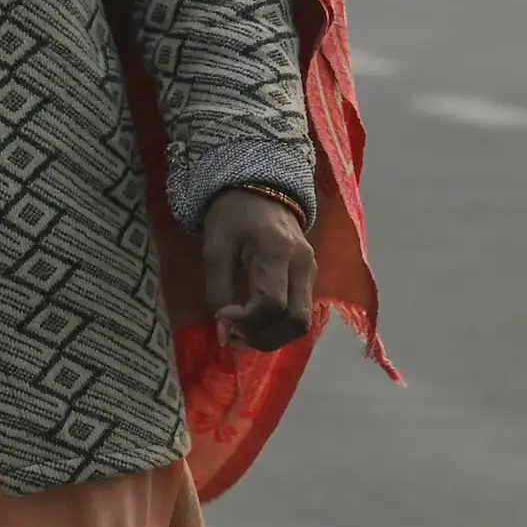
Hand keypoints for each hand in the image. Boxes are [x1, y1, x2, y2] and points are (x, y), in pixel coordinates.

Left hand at [201, 188, 316, 352]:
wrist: (259, 188)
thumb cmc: (232, 214)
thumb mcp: (214, 246)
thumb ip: (218, 289)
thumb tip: (223, 329)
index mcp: (278, 251)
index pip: (272, 303)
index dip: (246, 321)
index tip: (221, 319)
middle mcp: (303, 265)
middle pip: (297, 322)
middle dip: (264, 338)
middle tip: (233, 336)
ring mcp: (312, 272)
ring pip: (303, 323)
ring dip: (273, 337)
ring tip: (242, 333)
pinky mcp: (311, 277)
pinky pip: (300, 312)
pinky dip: (279, 326)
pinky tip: (256, 322)